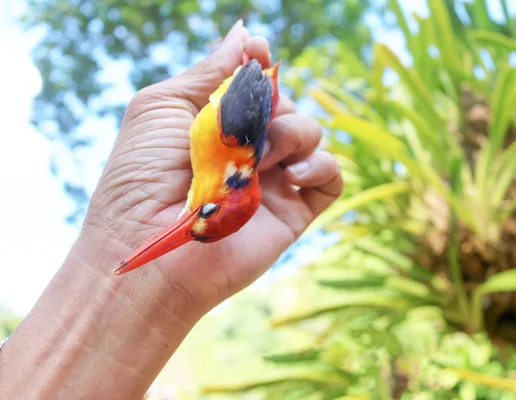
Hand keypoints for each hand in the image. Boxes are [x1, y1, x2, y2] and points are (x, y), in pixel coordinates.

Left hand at [83, 21, 342, 320]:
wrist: (150, 248)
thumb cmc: (142, 177)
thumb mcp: (164, 107)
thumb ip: (209, 71)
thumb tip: (247, 34)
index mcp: (218, 123)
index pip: (255, 81)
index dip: (261, 66)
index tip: (258, 58)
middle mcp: (248, 148)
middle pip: (285, 102)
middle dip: (271, 103)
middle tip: (243, 128)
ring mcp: (272, 179)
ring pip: (311, 132)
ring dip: (293, 132)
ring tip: (259, 158)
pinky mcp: (293, 210)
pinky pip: (331, 175)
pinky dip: (322, 165)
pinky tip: (293, 173)